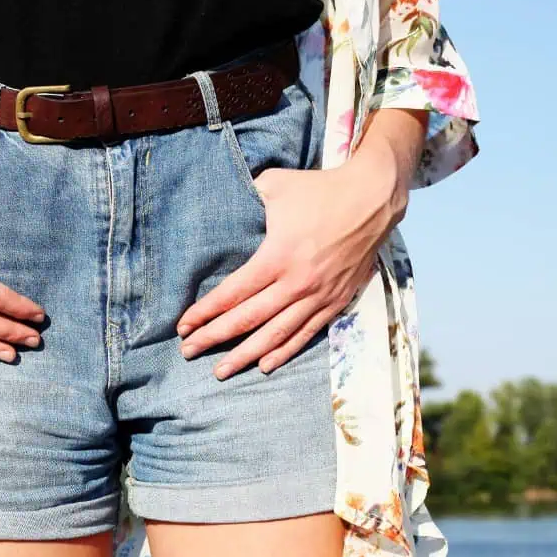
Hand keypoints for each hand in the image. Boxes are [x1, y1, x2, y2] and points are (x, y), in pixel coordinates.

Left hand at [175, 150, 406, 379]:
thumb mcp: (274, 186)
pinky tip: (264, 365)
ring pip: (275, 334)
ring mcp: (318, 296)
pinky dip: (284, 351)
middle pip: (248, 319)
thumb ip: (245, 200)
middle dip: (214, 337)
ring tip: (221, 370)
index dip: (205, 312)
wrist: (372, 198)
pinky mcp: (336, 301)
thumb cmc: (319, 190)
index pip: (232, 293)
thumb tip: (222, 204)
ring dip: (245, 355)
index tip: (184, 325)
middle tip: (188, 351)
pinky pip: (306, 333)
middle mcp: (296, 283)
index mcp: (277, 256)